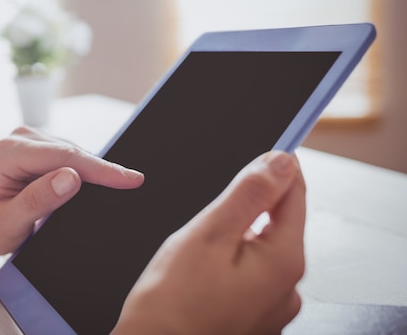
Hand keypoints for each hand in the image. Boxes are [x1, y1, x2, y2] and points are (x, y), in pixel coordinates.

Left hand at [0, 126, 143, 254]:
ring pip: (77, 153)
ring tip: (120, 185)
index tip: (130, 179)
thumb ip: (38, 200)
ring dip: (96, 171)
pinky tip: (102, 182)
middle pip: (74, 152)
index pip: (64, 157)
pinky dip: (89, 171)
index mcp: (10, 151)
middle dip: (103, 170)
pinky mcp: (45, 145)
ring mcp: (34, 139)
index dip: (99, 169)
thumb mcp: (10, 222)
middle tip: (135, 183)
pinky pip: (74, 156)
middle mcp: (22, 137)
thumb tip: (72, 178)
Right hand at [112, 151, 305, 334]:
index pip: (295, 193)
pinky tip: (205, 272)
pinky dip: (233, 262)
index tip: (265, 149)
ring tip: (201, 249)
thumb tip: (280, 162)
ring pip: (261, 247)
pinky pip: (251, 274)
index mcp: (283, 261)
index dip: (278, 166)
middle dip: (249, 205)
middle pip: (278, 221)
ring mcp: (272, 306)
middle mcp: (287, 287)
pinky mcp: (255, 316)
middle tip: (212, 211)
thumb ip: (249, 194)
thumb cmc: (173, 303)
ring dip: (238, 236)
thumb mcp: (209, 234)